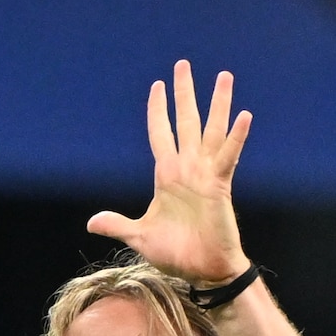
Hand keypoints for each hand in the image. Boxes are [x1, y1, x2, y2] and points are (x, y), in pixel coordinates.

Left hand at [83, 60, 254, 288]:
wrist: (203, 270)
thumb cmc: (176, 254)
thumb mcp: (140, 236)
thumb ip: (118, 224)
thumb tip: (91, 223)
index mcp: (166, 175)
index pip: (160, 133)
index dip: (158, 110)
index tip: (157, 85)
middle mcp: (187, 168)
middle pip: (186, 121)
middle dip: (184, 93)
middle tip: (183, 64)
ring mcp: (205, 174)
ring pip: (212, 130)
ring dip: (219, 104)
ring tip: (224, 76)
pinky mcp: (220, 185)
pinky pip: (229, 156)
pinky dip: (236, 137)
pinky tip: (244, 116)